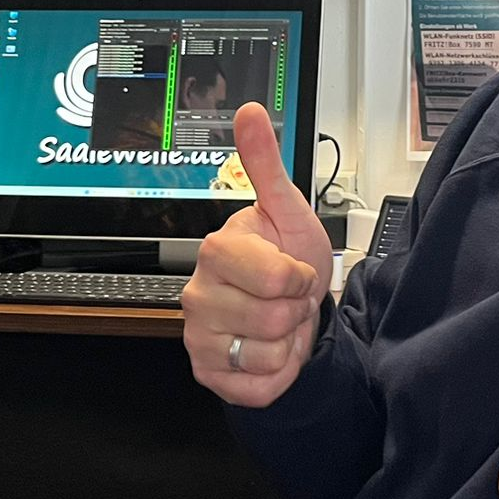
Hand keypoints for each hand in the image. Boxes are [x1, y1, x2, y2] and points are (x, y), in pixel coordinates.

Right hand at [182, 103, 329, 407]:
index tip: (293, 269)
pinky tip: (269, 350)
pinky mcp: (208, 373)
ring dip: (286, 341)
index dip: (300, 277)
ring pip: (266, 353)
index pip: (278, 278)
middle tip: (286, 298)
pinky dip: (278, 373)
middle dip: (295, 310)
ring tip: (277, 322)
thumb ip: (266, 164)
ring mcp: (199, 336)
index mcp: (217, 250)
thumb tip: (250, 112)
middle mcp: (198, 294)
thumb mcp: (287, 210)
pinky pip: (260, 386)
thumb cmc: (286, 259)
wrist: (287, 310)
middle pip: (274, 318)